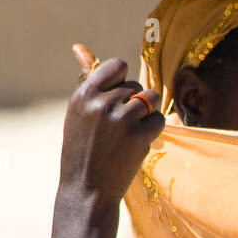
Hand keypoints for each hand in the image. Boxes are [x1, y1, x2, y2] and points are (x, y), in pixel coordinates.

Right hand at [58, 43, 164, 205]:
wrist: (86, 191)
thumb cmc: (81, 150)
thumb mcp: (78, 113)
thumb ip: (89, 81)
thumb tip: (80, 46)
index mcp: (83, 95)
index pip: (116, 65)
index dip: (122, 80)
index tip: (117, 97)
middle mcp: (101, 104)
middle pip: (136, 85)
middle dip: (134, 103)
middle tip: (117, 128)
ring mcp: (121, 120)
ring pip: (151, 99)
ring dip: (147, 113)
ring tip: (131, 131)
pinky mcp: (138, 137)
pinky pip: (158, 120)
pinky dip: (153, 131)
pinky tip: (137, 144)